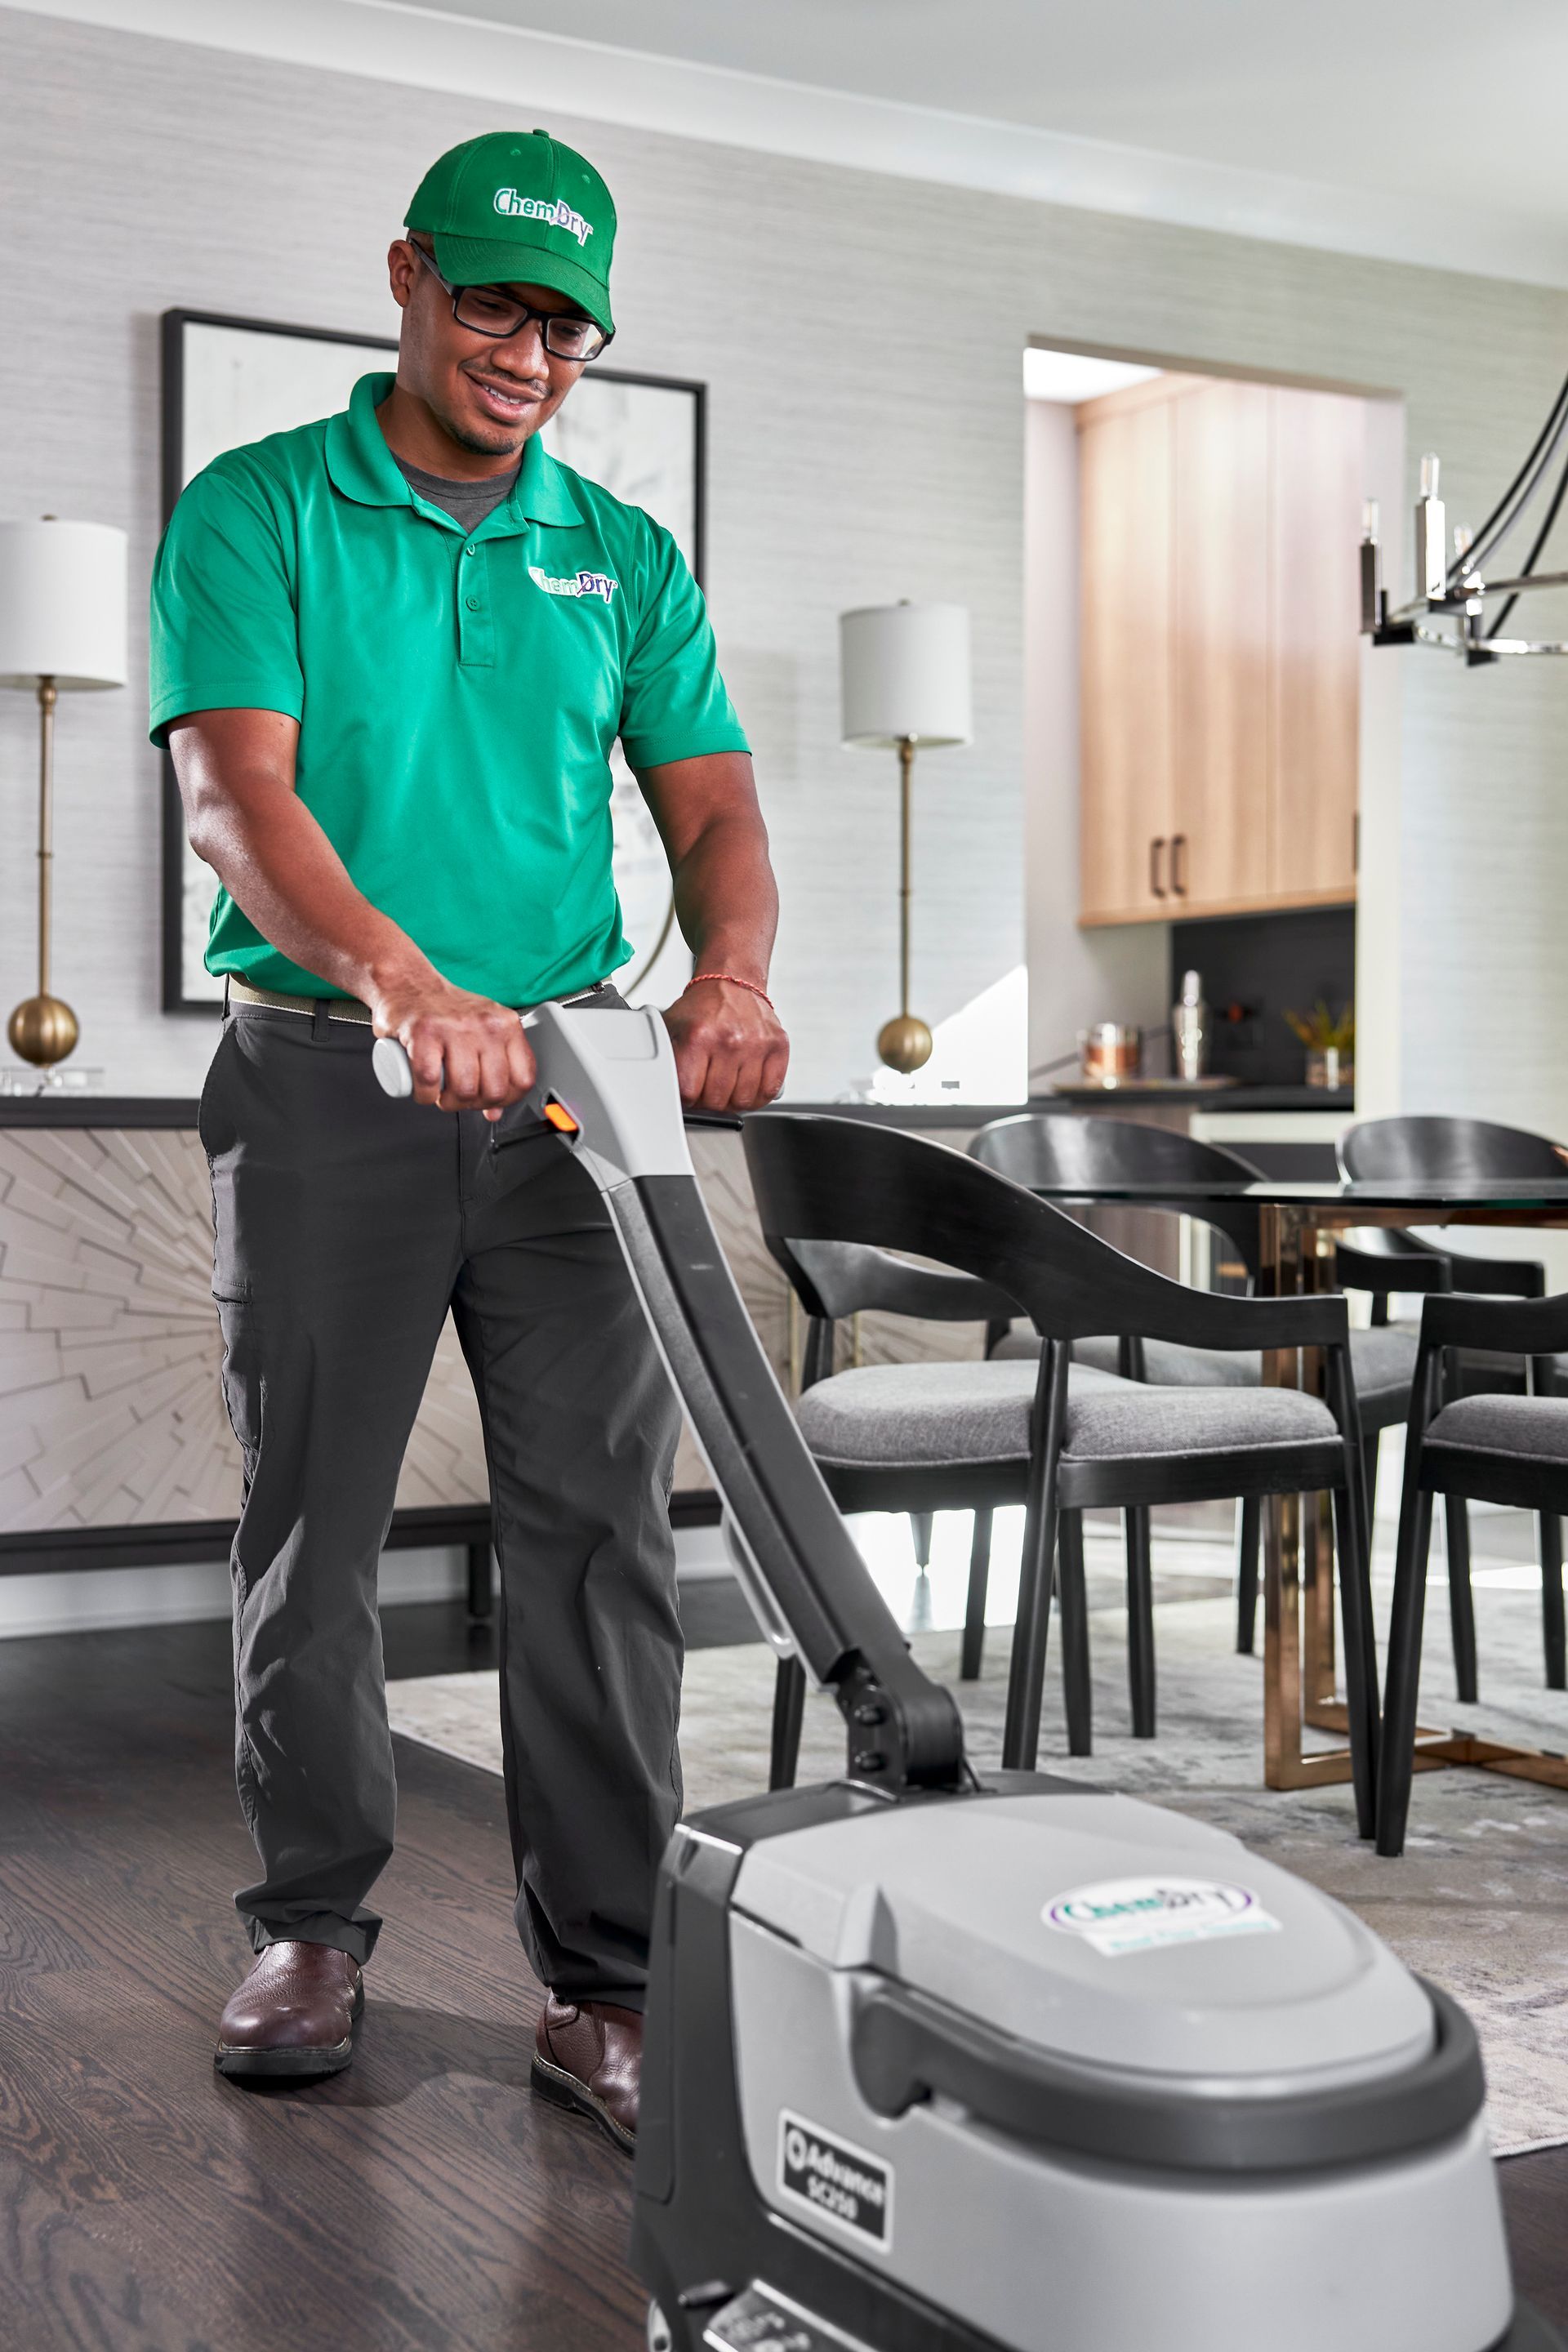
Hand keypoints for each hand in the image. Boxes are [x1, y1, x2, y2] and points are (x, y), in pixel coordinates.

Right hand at [369, 965, 534, 1119]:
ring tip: (440, 1094)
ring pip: (464, 1089)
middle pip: (494, 1090)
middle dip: (474, 1105)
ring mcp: (454, 1028)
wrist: (407, 983)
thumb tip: (496, 1111)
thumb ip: (495, 1069)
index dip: (507, 1100)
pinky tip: (424, 1089)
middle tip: (459, 1098)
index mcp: (505, 1025)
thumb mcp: (482, 1033)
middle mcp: (485, 1024)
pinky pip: (430, 1081)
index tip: (490, 1102)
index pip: (523, 1078)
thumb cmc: (444, 1010)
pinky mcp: (423, 1033)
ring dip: (449, 1103)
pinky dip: (425, 1095)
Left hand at [662, 976, 788, 1112]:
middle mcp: (729, 1040)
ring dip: (732, 1102)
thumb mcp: (673, 1028)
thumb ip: (667, 1060)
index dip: (685, 1098)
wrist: (731, 983)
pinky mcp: (777, 1046)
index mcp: (698, 1036)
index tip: (687, 1094)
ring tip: (726, 1089)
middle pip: (716, 1101)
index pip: (688, 1092)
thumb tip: (665, 1091)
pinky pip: (769, 1091)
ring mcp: (756, 1044)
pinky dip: (757, 1098)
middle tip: (706, 1091)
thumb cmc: (703, 1009)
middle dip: (707, 1102)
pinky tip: (747, 1089)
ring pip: (743, 1101)